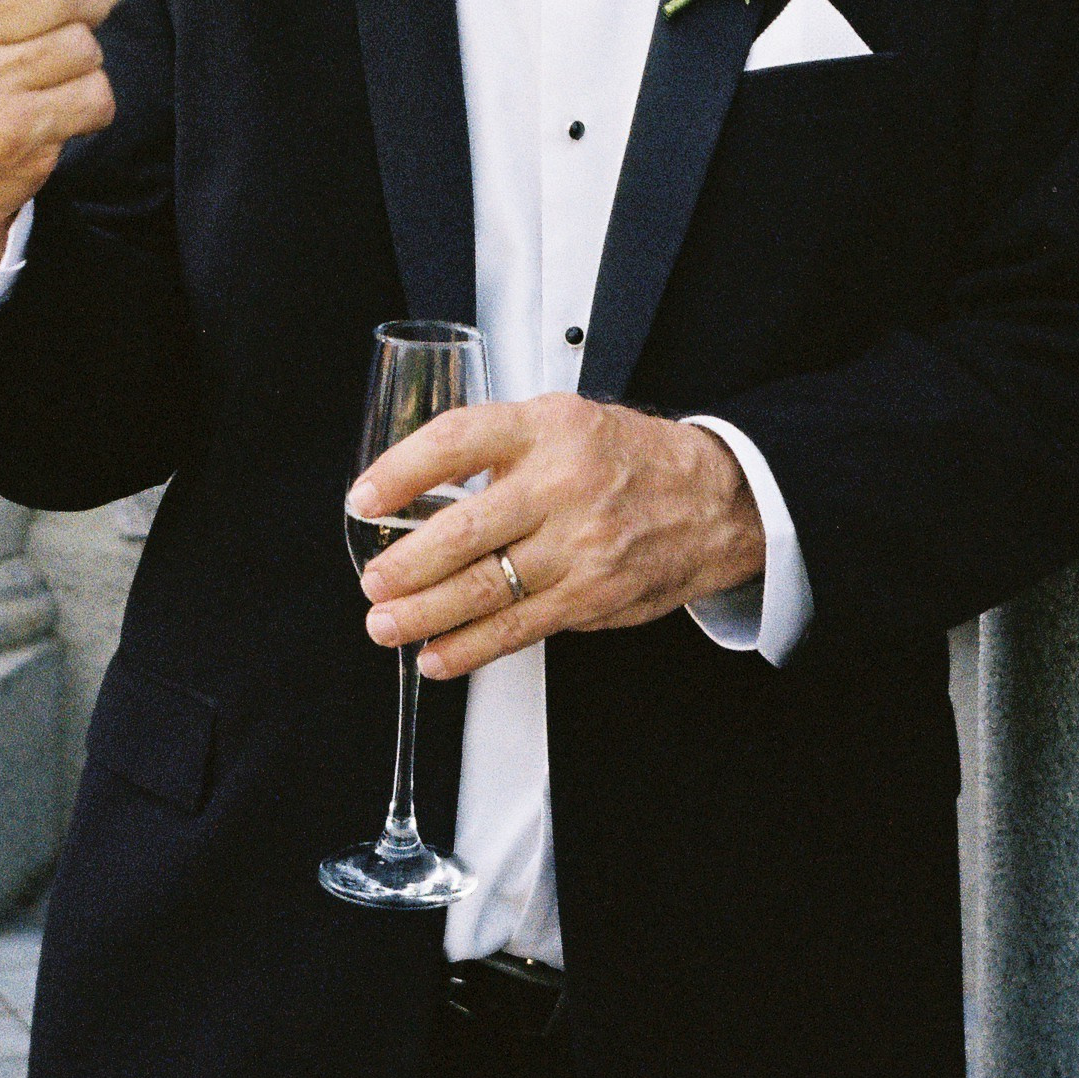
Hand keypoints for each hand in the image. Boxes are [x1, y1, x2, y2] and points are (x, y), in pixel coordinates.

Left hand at [350, 393, 765, 677]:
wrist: (714, 500)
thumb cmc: (625, 458)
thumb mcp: (564, 421)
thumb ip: (500, 448)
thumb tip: (418, 490)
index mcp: (547, 427)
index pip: (459, 440)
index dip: (402, 470)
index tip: (363, 497)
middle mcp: (562, 483)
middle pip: (467, 529)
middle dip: (407, 564)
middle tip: (372, 582)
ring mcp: (580, 545)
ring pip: (487, 588)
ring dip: (426, 614)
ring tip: (385, 624)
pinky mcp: (592, 595)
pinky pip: (519, 628)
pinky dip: (470, 648)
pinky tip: (436, 656)